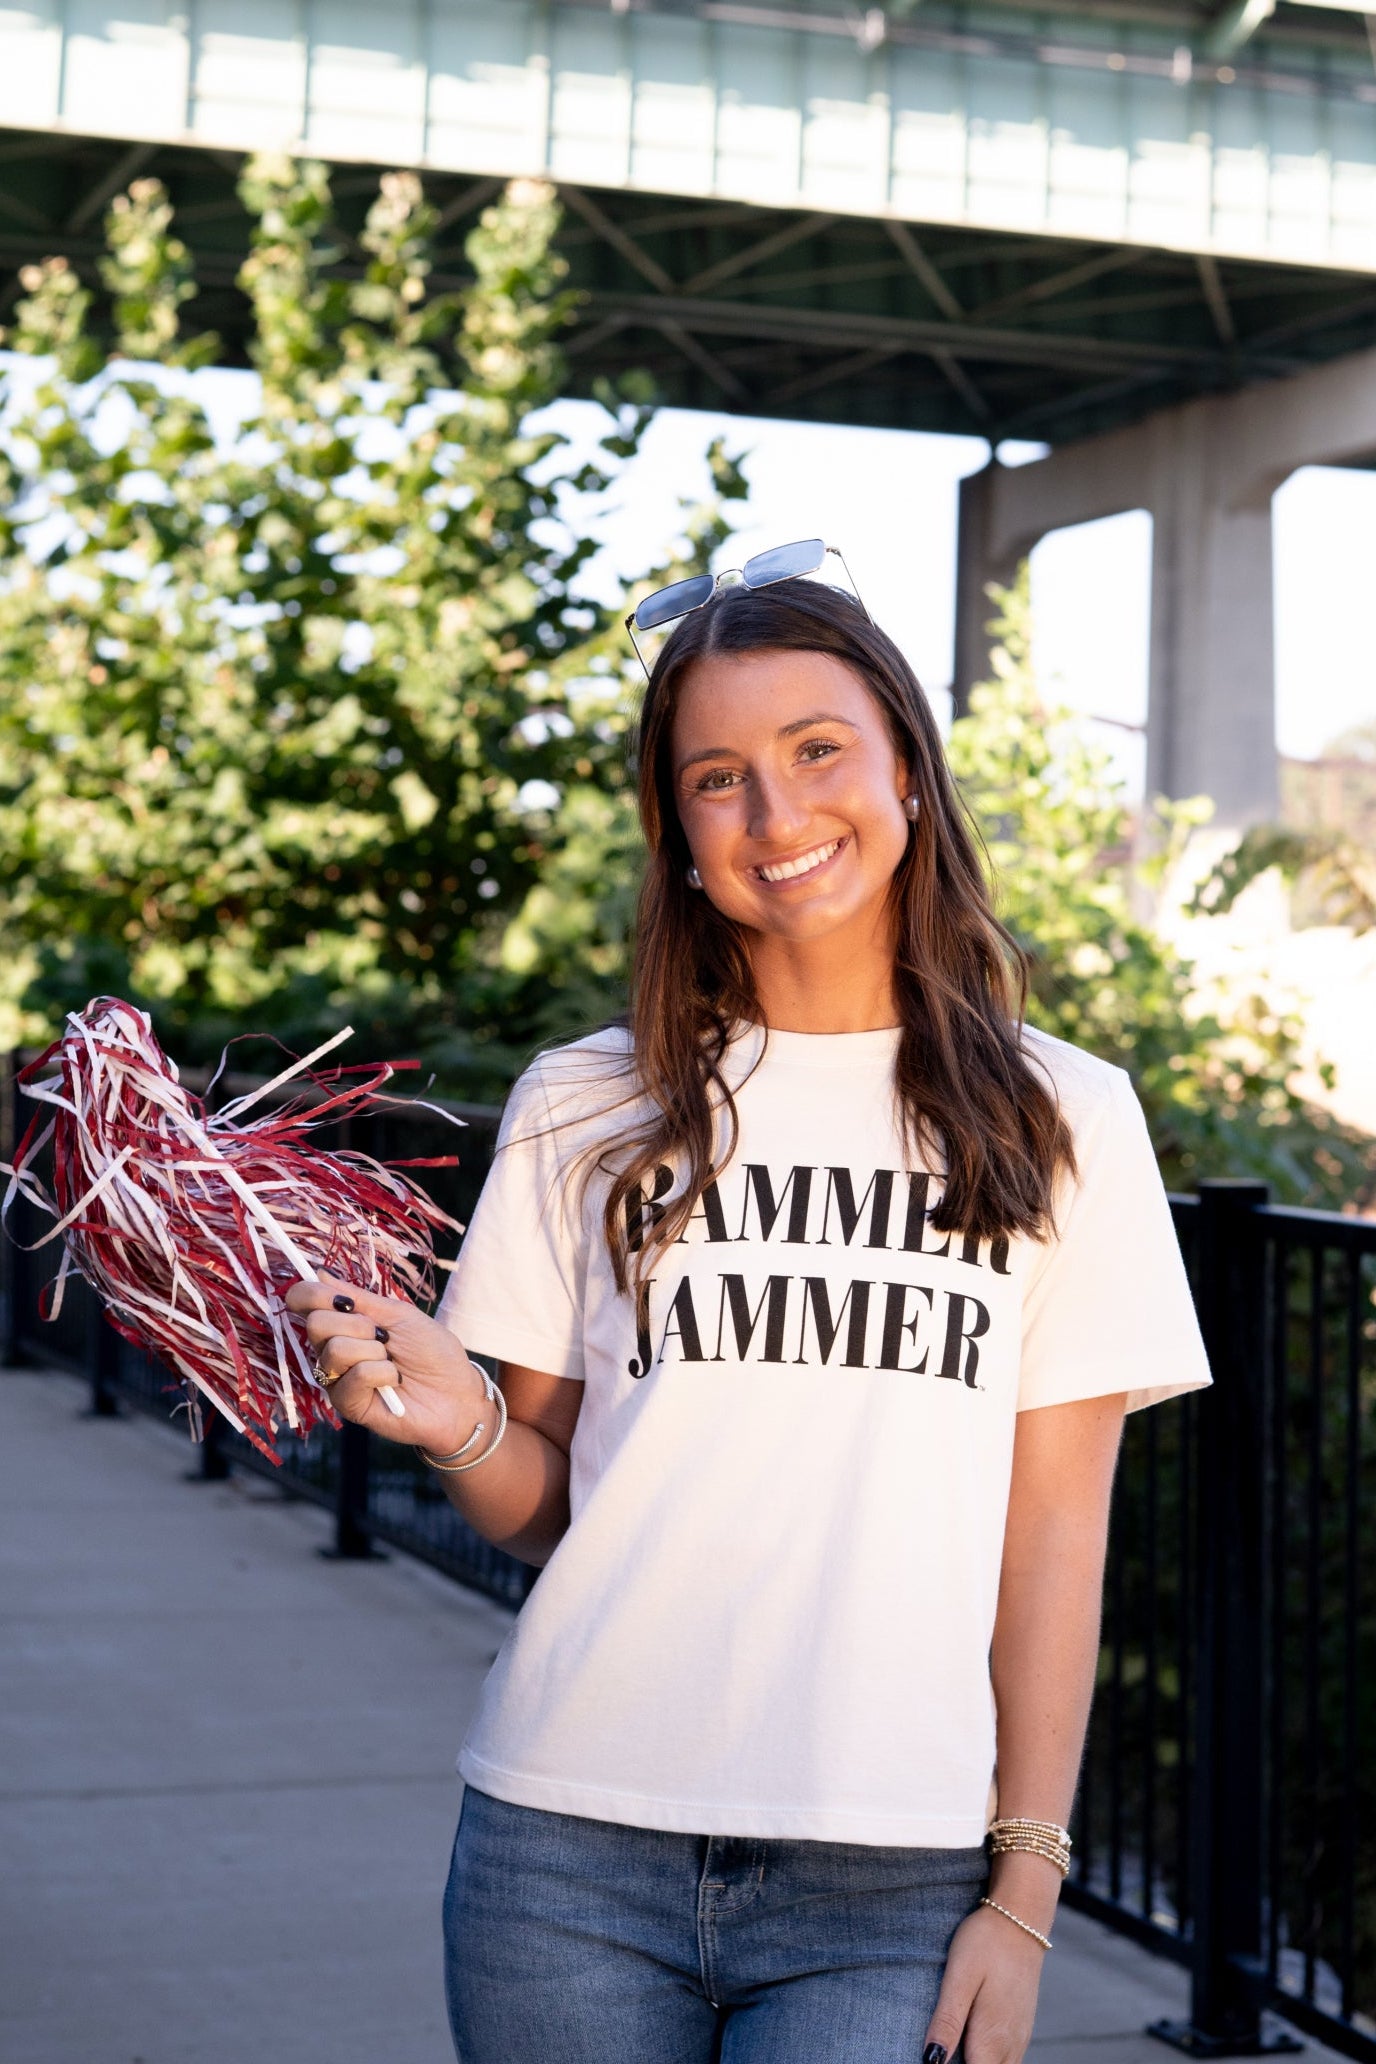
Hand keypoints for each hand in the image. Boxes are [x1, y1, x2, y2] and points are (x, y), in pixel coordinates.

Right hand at [284, 1272, 487, 1455]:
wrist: (457, 1392)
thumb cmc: (432, 1352)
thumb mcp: (399, 1315)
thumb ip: (359, 1298)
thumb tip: (320, 1273)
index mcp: (344, 1322)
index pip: (304, 1301)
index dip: (311, 1294)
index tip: (341, 1299)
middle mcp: (334, 1349)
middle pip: (316, 1324)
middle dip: (357, 1324)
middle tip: (383, 1336)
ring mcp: (338, 1378)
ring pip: (334, 1350)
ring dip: (373, 1351)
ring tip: (391, 1361)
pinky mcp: (348, 1404)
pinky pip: (354, 1376)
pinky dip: (383, 1373)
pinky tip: (395, 1381)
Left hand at [922, 1901, 1046, 2063]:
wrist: (1021, 1919)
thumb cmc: (986, 1942)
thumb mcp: (959, 1977)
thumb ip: (947, 2022)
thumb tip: (931, 2061)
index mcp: (991, 2040)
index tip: (934, 2056)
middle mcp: (1010, 2047)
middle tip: (940, 2042)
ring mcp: (1019, 2039)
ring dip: (975, 2060)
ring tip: (953, 2039)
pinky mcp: (1020, 2028)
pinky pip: (1004, 2058)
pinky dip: (986, 2056)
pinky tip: (969, 2037)